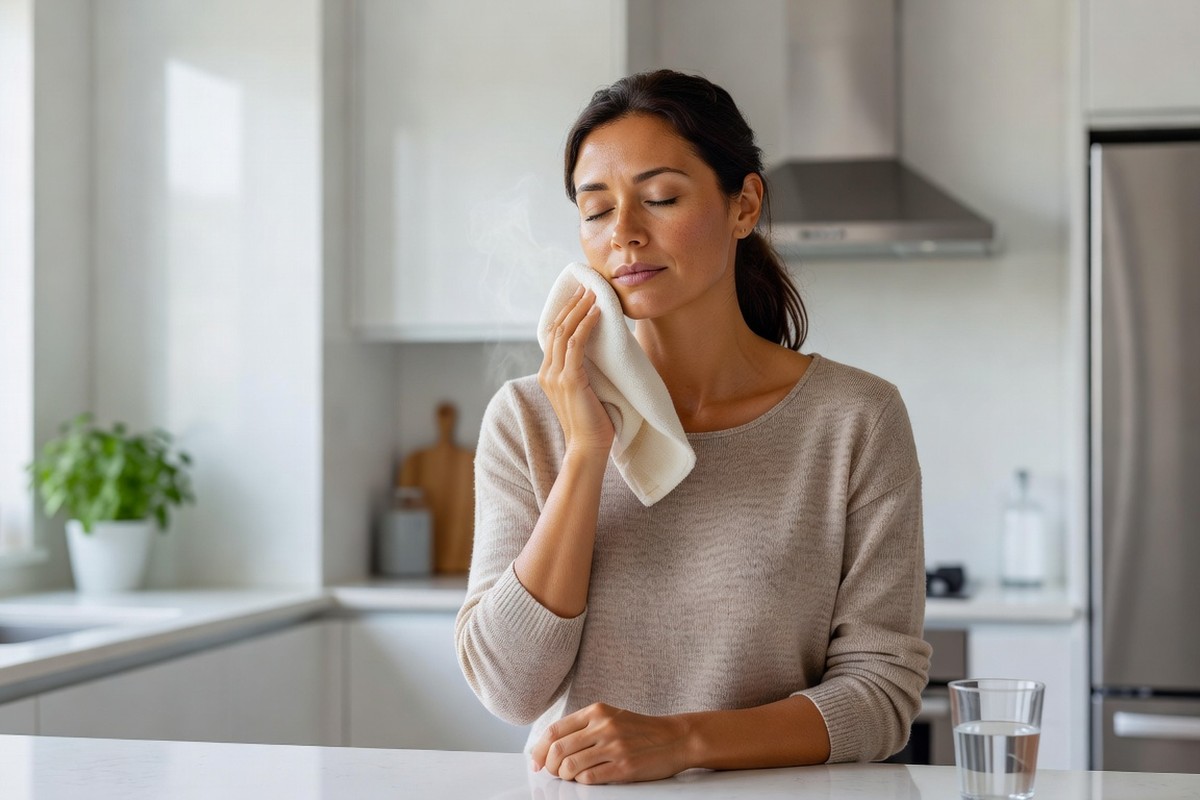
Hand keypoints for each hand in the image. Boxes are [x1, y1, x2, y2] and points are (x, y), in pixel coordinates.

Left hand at [530, 702, 690, 784]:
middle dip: (549, 766)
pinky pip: (589, 778)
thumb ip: (584, 727)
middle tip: (553, 772)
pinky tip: (587, 778)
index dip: (540, 749)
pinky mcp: (623, 767)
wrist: (676, 738)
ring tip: (571, 777)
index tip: (536, 761)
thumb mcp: (611, 717)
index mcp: (597, 712)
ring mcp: (613, 747)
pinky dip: (581, 782)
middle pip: (558, 750)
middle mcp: (603, 727)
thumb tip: (552, 746)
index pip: (554, 730)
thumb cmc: (641, 731)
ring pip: (570, 767)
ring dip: (564, 776)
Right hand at [538, 287, 613, 456]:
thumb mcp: (583, 391)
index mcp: (547, 374)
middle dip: (571, 305)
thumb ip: (581, 373)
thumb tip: (597, 354)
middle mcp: (546, 373)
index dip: (565, 313)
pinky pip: (576, 345)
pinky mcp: (569, 381)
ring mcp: (555, 376)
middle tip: (586, 287)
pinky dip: (586, 326)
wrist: (587, 447)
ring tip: (593, 294)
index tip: (579, 297)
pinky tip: (597, 313)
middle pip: (556, 328)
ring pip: (564, 332)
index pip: (552, 336)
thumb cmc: (591, 422)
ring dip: (580, 310)